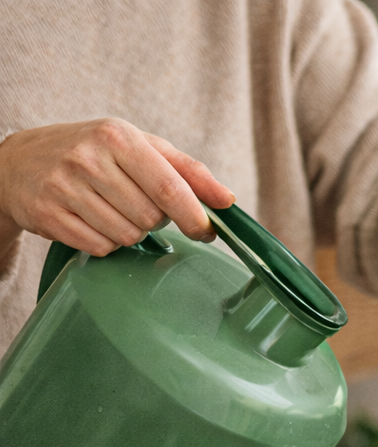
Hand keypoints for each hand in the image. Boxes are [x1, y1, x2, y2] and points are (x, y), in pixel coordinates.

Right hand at [0, 119, 235, 261]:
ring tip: (111, 209)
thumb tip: (227, 200)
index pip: (169, 188)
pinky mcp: (48, 215)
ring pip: (127, 237)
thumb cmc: (96, 153)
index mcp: (117, 137)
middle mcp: (88, 159)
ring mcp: (64, 187)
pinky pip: (100, 248)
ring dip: (130, 232)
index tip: (207, 231)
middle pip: (151, 218)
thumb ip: (189, 172)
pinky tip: (91, 221)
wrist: (21, 161)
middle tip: (136, 204)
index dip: (194, 217)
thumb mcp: (142, 147)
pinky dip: (105, 243)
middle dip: (155, 220)